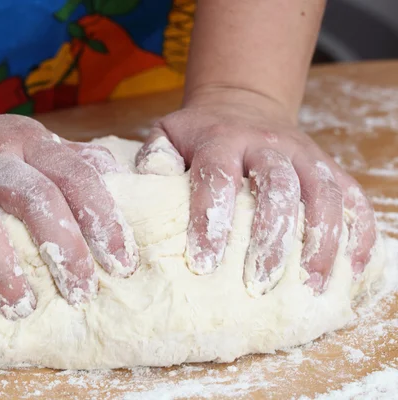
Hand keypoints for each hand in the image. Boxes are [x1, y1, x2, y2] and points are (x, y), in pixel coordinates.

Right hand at [0, 105, 137, 323]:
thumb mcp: (29, 142)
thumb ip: (72, 158)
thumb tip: (121, 175)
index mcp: (28, 142)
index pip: (75, 176)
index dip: (103, 219)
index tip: (122, 263)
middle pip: (33, 197)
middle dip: (63, 248)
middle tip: (81, 293)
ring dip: (0, 270)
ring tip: (21, 308)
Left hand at [136, 88, 375, 294]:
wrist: (243, 104)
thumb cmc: (200, 133)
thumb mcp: (167, 135)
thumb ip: (153, 161)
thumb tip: (143, 197)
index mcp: (221, 139)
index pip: (217, 178)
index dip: (211, 221)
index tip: (203, 264)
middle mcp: (267, 144)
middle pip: (276, 186)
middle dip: (270, 237)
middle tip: (258, 283)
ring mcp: (303, 154)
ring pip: (322, 193)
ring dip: (320, 241)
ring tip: (311, 285)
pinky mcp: (328, 167)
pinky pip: (352, 198)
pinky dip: (358, 232)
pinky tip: (353, 267)